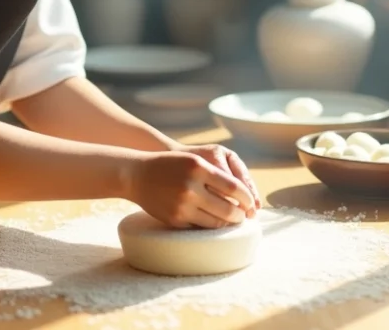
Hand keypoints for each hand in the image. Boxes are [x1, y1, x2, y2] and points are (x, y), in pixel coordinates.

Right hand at [125, 150, 255, 228]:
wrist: (138, 175)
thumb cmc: (171, 165)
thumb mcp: (194, 162)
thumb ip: (217, 175)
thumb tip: (244, 197)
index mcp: (199, 168)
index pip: (234, 188)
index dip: (247, 198)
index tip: (251, 203)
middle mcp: (191, 187)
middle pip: (228, 209)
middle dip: (240, 215)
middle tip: (244, 216)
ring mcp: (182, 205)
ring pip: (216, 222)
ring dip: (227, 224)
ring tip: (232, 221)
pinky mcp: (175, 219)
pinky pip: (200, 227)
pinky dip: (210, 226)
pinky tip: (213, 222)